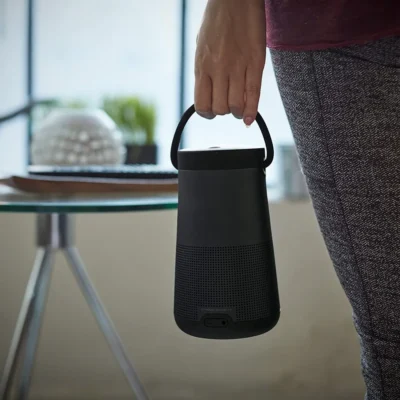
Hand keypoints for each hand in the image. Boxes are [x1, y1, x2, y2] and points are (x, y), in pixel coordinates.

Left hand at [194, 0, 265, 125]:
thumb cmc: (216, 22)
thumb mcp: (201, 48)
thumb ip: (203, 72)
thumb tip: (207, 94)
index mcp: (202, 66)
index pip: (202, 105)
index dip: (207, 114)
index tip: (212, 111)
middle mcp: (218, 69)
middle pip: (220, 109)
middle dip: (224, 112)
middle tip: (228, 105)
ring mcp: (237, 66)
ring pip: (235, 105)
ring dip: (237, 112)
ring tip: (239, 106)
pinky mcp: (256, 62)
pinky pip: (254, 94)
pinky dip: (252, 111)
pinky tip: (249, 120)